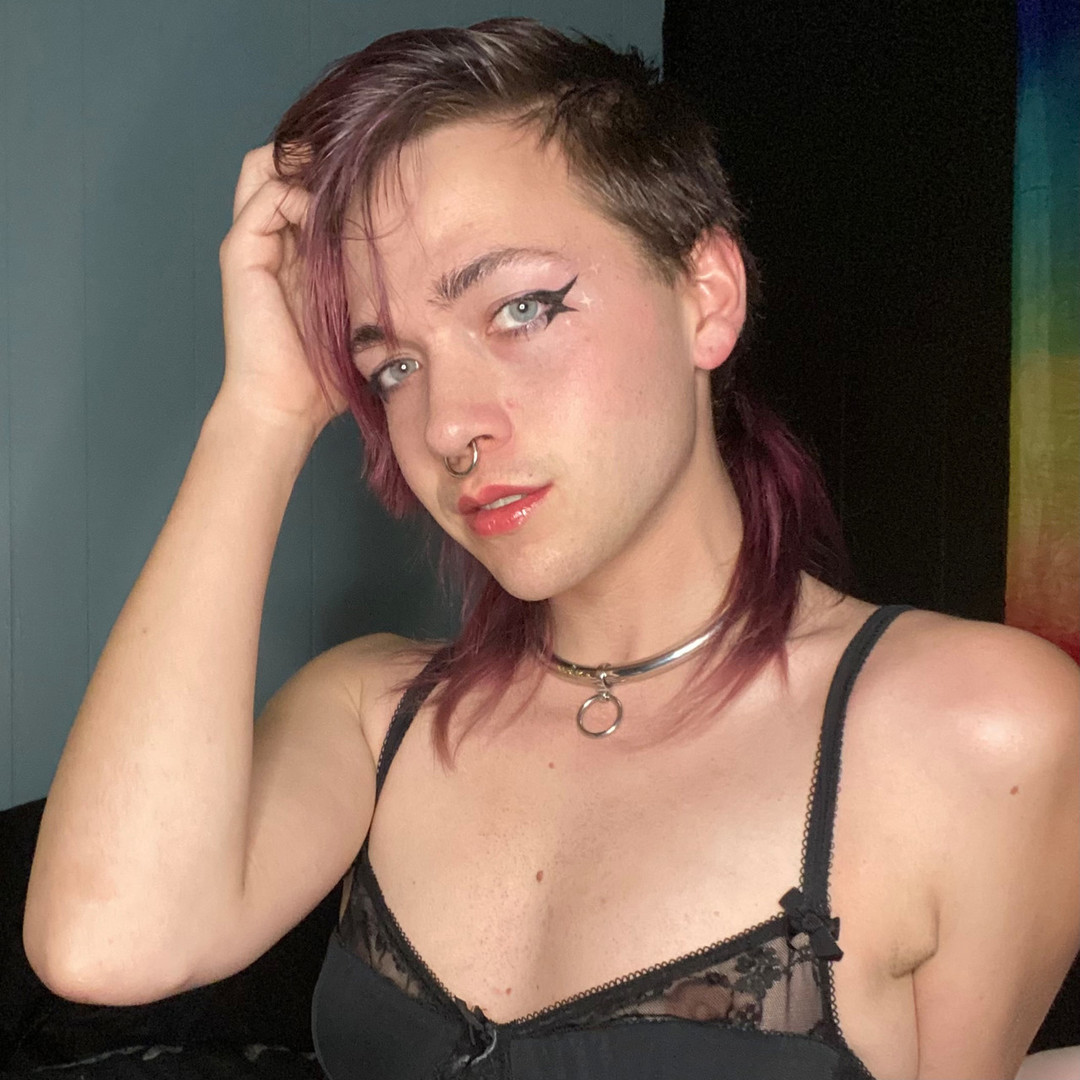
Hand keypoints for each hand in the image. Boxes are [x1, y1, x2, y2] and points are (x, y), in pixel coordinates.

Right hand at [217, 144, 347, 432]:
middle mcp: (270, 239)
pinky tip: (326, 213)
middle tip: (353, 155)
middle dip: (311, 150)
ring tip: (340, 175)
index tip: (374, 163)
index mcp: (294, 251)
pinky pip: (265, 198)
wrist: (287, 404)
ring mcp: (251, 243)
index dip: (329, 165)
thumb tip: (425, 253)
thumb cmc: (325, 371)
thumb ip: (372, 278)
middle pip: (276, 164)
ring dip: (302, 163)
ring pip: (262, 168)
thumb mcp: (360, 312)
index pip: (300, 183)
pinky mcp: (241, 253)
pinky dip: (296, 193)